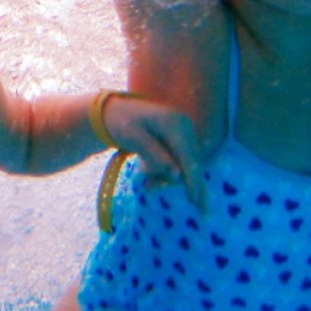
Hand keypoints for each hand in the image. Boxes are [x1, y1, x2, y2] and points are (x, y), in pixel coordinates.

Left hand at [103, 95, 207, 212]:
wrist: (117, 110)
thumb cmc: (122, 123)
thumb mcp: (133, 137)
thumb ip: (154, 154)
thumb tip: (178, 174)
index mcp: (175, 123)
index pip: (188, 156)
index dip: (192, 179)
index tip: (194, 199)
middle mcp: (184, 126)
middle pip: (190, 162)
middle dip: (173, 179)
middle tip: (151, 188)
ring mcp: (183, 132)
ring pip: (184, 164)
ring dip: (167, 176)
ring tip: (146, 183)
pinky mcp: (179, 139)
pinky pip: (178, 160)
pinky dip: (166, 170)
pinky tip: (147, 174)